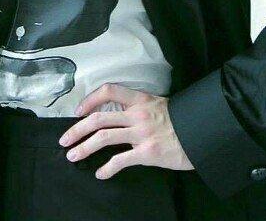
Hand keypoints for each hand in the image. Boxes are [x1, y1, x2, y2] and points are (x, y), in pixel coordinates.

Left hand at [57, 83, 193, 179]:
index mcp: (140, 99)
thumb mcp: (158, 104)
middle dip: (77, 129)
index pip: (109, 91)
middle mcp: (137, 114)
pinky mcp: (147, 153)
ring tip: (73, 156)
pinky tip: (100, 173)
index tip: (78, 111)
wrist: (201, 134)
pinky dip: (107, 168)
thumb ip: (138, 107)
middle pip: (99, 119)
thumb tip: (117, 115)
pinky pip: (120, 160)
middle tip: (64, 140)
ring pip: (104, 138)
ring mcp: (141, 134)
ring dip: (84, 148)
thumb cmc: (180, 120)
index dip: (90, 99)